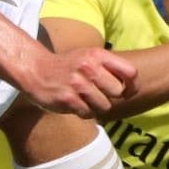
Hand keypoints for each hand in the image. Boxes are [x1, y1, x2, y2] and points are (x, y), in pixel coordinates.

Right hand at [20, 44, 136, 115]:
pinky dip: (83, 112)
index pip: (130, 72)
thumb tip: (133, 87)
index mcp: (97, 55)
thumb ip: (110, 67)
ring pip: (104, 106)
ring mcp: (77, 83)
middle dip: (110, 97)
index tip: (126, 91)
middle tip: (98, 94)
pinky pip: (88, 113)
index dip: (132, 86)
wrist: (35, 70)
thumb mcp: (89, 57)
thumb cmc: (68, 66)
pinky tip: (75, 104)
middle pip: (117, 92)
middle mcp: (89, 67)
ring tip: (85, 99)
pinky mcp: (67, 99)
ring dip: (96, 107)